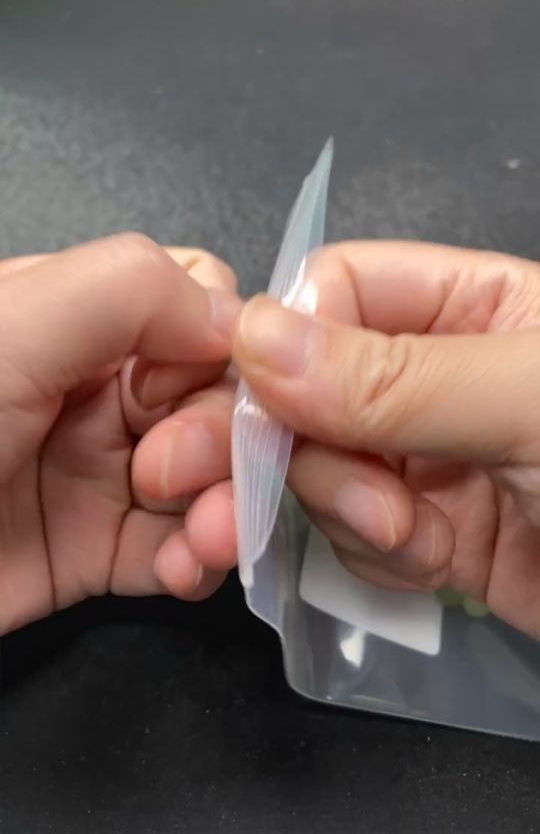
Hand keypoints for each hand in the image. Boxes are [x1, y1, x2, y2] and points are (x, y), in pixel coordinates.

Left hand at [0, 235, 240, 633]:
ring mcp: (96, 470)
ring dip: (227, 505)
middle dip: (218, 435)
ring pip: (210, 473)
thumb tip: (236, 320)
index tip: (197, 390)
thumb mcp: (4, 334)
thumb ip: (126, 291)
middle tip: (170, 475)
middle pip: (213, 391)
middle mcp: (94, 386)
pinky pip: (178, 546)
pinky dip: (196, 558)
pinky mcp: (93, 550)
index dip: (218, 344)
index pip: (195, 301)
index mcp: (73, 315)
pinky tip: (184, 569)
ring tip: (203, 541)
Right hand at [233, 242, 539, 638]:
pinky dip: (375, 555)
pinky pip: (355, 532)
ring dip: (348, 509)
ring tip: (415, 540)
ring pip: (323, 465)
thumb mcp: (535, 406)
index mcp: (471, 302)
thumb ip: (399, 378)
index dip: (289, 345)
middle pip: (311, 387)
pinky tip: (434, 566)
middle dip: (311, 448)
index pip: (335, 291)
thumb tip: (256, 337)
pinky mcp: (435, 534)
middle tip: (343, 503)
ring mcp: (433, 457)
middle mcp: (440, 373)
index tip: (271, 412)